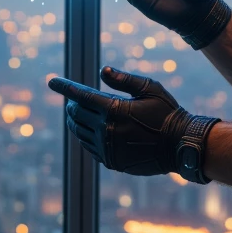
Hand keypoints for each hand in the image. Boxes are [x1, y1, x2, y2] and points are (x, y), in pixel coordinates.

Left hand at [48, 66, 218, 176]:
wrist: (180, 146)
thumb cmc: (166, 113)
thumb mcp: (150, 88)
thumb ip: (124, 80)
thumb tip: (102, 71)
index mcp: (115, 109)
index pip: (81, 96)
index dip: (65, 87)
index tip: (51, 81)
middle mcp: (107, 130)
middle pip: (76, 114)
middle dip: (72, 104)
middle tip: (74, 99)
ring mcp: (108, 148)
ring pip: (79, 132)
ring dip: (76, 121)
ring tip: (78, 113)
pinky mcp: (111, 161)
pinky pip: (89, 147)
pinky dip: (85, 136)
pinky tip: (90, 130)